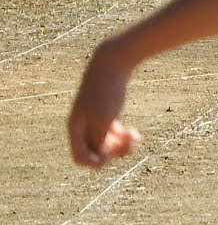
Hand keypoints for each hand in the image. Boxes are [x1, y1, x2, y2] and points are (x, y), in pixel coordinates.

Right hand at [68, 45, 140, 169]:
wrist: (113, 63)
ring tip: (136, 139)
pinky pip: (112, 133)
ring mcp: (93, 118)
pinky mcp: (106, 111)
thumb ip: (98, 140)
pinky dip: (122, 136)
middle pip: (94, 151)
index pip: (80, 157)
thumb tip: (97, 158)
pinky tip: (134, 134)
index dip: (97, 162)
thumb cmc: (107, 90)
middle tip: (130, 147)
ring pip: (105, 143)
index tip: (114, 154)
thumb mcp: (103, 119)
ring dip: (120, 146)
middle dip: (113, 153)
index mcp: (75, 127)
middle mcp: (81, 125)